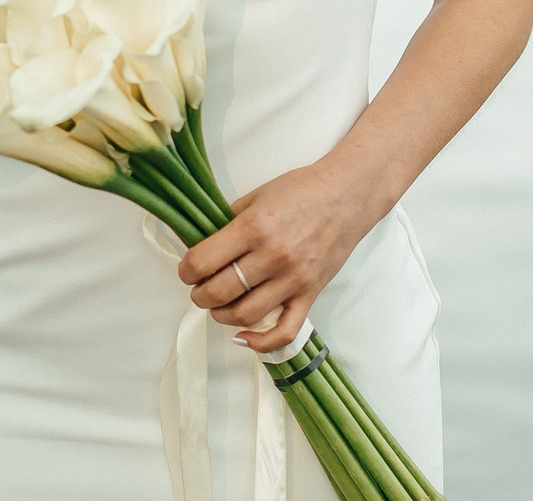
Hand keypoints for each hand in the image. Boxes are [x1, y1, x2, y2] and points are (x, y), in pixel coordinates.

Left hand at [178, 160, 382, 354]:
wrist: (346, 195)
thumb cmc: (301, 190)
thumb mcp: (256, 196)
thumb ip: (229, 222)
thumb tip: (203, 245)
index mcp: (254, 227)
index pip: (203, 262)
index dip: (186, 270)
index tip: (187, 270)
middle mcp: (272, 256)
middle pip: (219, 293)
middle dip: (199, 295)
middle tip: (199, 288)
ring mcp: (292, 279)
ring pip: (244, 316)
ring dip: (221, 315)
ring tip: (219, 305)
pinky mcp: (310, 294)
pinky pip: (284, 332)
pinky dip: (260, 342)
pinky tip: (243, 336)